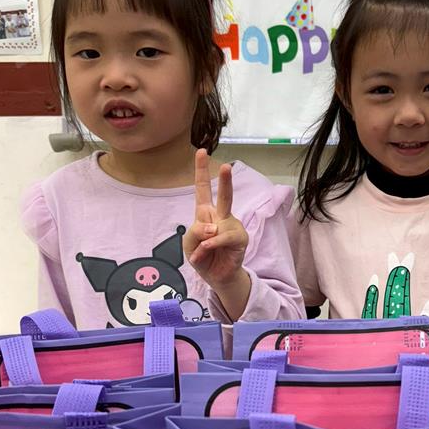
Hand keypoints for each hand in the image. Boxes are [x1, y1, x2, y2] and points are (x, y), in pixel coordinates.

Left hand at [184, 149, 249, 290]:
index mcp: (205, 213)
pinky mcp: (240, 238)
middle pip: (223, 195)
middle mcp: (221, 215)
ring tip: (202, 250)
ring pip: (217, 224)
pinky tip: (205, 252)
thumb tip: (213, 227)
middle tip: (226, 167)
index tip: (201, 151)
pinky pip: (222, 237)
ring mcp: (232, 226)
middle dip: (225, 181)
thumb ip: (195, 231)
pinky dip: (210, 246)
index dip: (200, 170)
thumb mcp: (188, 243)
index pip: (202, 188)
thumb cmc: (202, 256)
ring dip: (204, 240)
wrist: (216, 276)